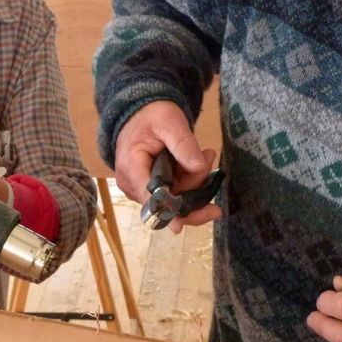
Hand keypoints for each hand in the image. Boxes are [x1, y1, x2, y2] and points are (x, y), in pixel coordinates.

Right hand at [114, 100, 221, 232]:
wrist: (141, 114)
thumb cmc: (152, 116)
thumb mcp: (170, 122)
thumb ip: (184, 144)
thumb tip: (199, 168)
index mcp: (131, 168)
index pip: (148, 198)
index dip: (164, 212)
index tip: (178, 226)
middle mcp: (133, 185)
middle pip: (166, 203)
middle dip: (193, 188)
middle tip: (210, 159)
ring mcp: (142, 190)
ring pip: (175, 201)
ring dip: (195, 183)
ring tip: (207, 155)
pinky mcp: (153, 191)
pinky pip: (176, 196)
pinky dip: (191, 183)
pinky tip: (201, 163)